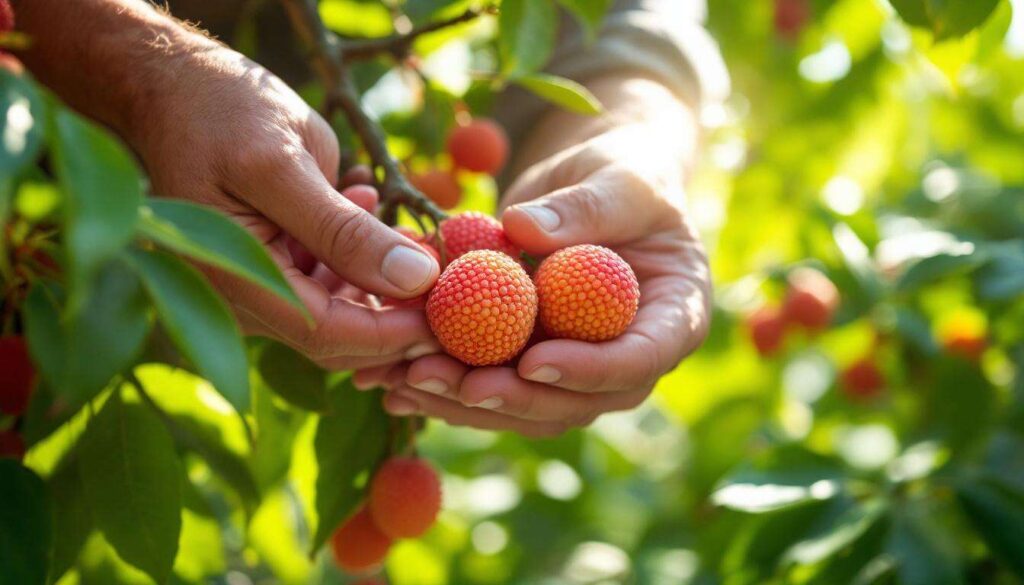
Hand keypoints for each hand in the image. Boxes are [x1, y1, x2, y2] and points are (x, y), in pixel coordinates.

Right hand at [129, 39, 441, 369]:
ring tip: (389, 210)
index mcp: (238, 282)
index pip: (330, 335)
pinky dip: (363, 248)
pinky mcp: (278, 262)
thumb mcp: (283, 164)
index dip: (396, 333)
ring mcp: (263, 282)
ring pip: (344, 306)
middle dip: (401, 311)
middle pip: (341, 335)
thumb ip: (343, 230)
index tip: (452, 314)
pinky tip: (361, 198)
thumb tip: (415, 279)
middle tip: (450, 272)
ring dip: (384, 272)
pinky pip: (334, 276)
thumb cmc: (217, 115)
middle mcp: (247, 298)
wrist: (174, 86)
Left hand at [357, 124, 711, 435]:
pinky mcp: (533, 362)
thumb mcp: (618, 177)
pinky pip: (491, 384)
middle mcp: (626, 358)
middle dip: (511, 397)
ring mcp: (578, 367)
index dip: (587, 371)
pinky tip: (390, 380)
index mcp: (672, 318)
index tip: (533, 362)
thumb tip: (522, 230)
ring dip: (464, 400)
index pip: (638, 361)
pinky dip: (443, 385)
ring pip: (525, 406)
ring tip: (405, 382)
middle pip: (575, 400)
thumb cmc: (624, 174)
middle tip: (454, 382)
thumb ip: (585, 207)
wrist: (596, 188)